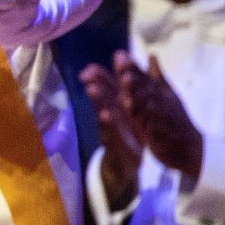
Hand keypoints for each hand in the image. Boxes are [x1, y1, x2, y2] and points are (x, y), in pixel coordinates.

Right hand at [80, 62, 143, 210]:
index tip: (101, 59)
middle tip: (89, 70)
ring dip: (98, 101)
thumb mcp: (133, 111)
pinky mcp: (115, 144)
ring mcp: (111, 129)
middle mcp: (112, 114)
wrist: (127, 164)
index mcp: (119, 105)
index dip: (104, 73)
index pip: (110, 86)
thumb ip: (131, 90)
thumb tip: (135, 69)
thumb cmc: (130, 133)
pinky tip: (104, 115)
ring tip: (91, 88)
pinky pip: (111, 133)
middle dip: (97, 83)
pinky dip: (107, 124)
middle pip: (103, 96)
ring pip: (104, 112)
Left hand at [119, 52, 204, 184]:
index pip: (145, 77)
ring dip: (140, 103)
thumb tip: (151, 54)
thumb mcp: (168, 95)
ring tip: (127, 99)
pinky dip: (147, 127)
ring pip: (151, 111)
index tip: (119, 56)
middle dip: (136, 83)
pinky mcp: (162, 138)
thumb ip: (156, 76)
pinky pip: (154, 131)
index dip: (133, 68)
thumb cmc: (176, 118)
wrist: (190, 148)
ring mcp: (164, 120)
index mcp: (162, 93)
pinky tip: (138, 123)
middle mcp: (164, 104)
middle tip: (124, 75)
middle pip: (148, 91)